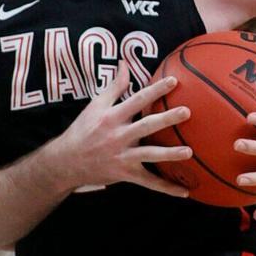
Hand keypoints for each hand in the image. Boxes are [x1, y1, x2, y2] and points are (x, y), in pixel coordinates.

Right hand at [53, 60, 192, 196]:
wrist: (67, 162)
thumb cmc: (83, 130)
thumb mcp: (95, 105)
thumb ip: (114, 86)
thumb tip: (125, 64)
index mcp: (111, 117)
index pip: (136, 100)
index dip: (154, 90)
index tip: (173, 81)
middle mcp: (118, 136)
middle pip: (145, 126)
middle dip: (166, 119)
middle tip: (186, 112)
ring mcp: (122, 156)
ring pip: (149, 155)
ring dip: (169, 154)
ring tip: (189, 152)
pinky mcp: (125, 174)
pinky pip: (148, 182)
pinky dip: (166, 188)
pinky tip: (184, 192)